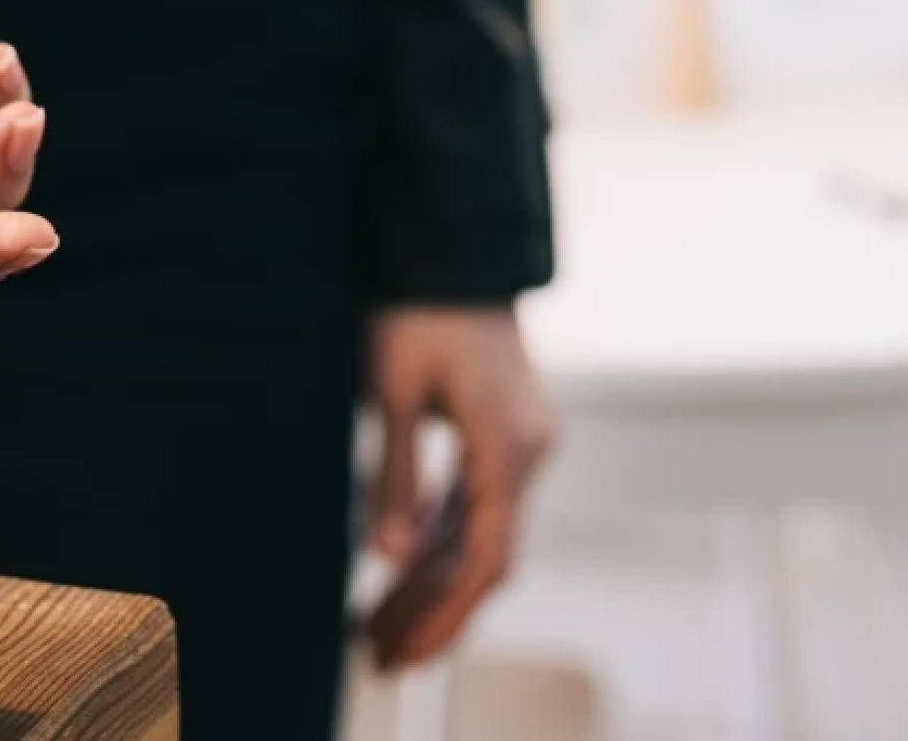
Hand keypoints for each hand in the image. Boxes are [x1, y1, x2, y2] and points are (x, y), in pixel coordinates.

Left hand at [363, 307, 557, 668]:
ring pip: (479, 534)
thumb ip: (395, 475)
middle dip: (437, 611)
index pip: (487, 554)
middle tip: (387, 656)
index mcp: (508, 446)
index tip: (410, 649)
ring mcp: (522, 445)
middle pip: (487, 556)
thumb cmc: (418, 312)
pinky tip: (403, 569)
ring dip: (433, 580)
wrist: (456, 251)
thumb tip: (387, 555)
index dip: (448, 610)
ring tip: (379, 625)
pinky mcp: (504, 437)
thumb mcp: (393, 391)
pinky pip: (474, 505)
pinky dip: (439, 539)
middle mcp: (528, 452)